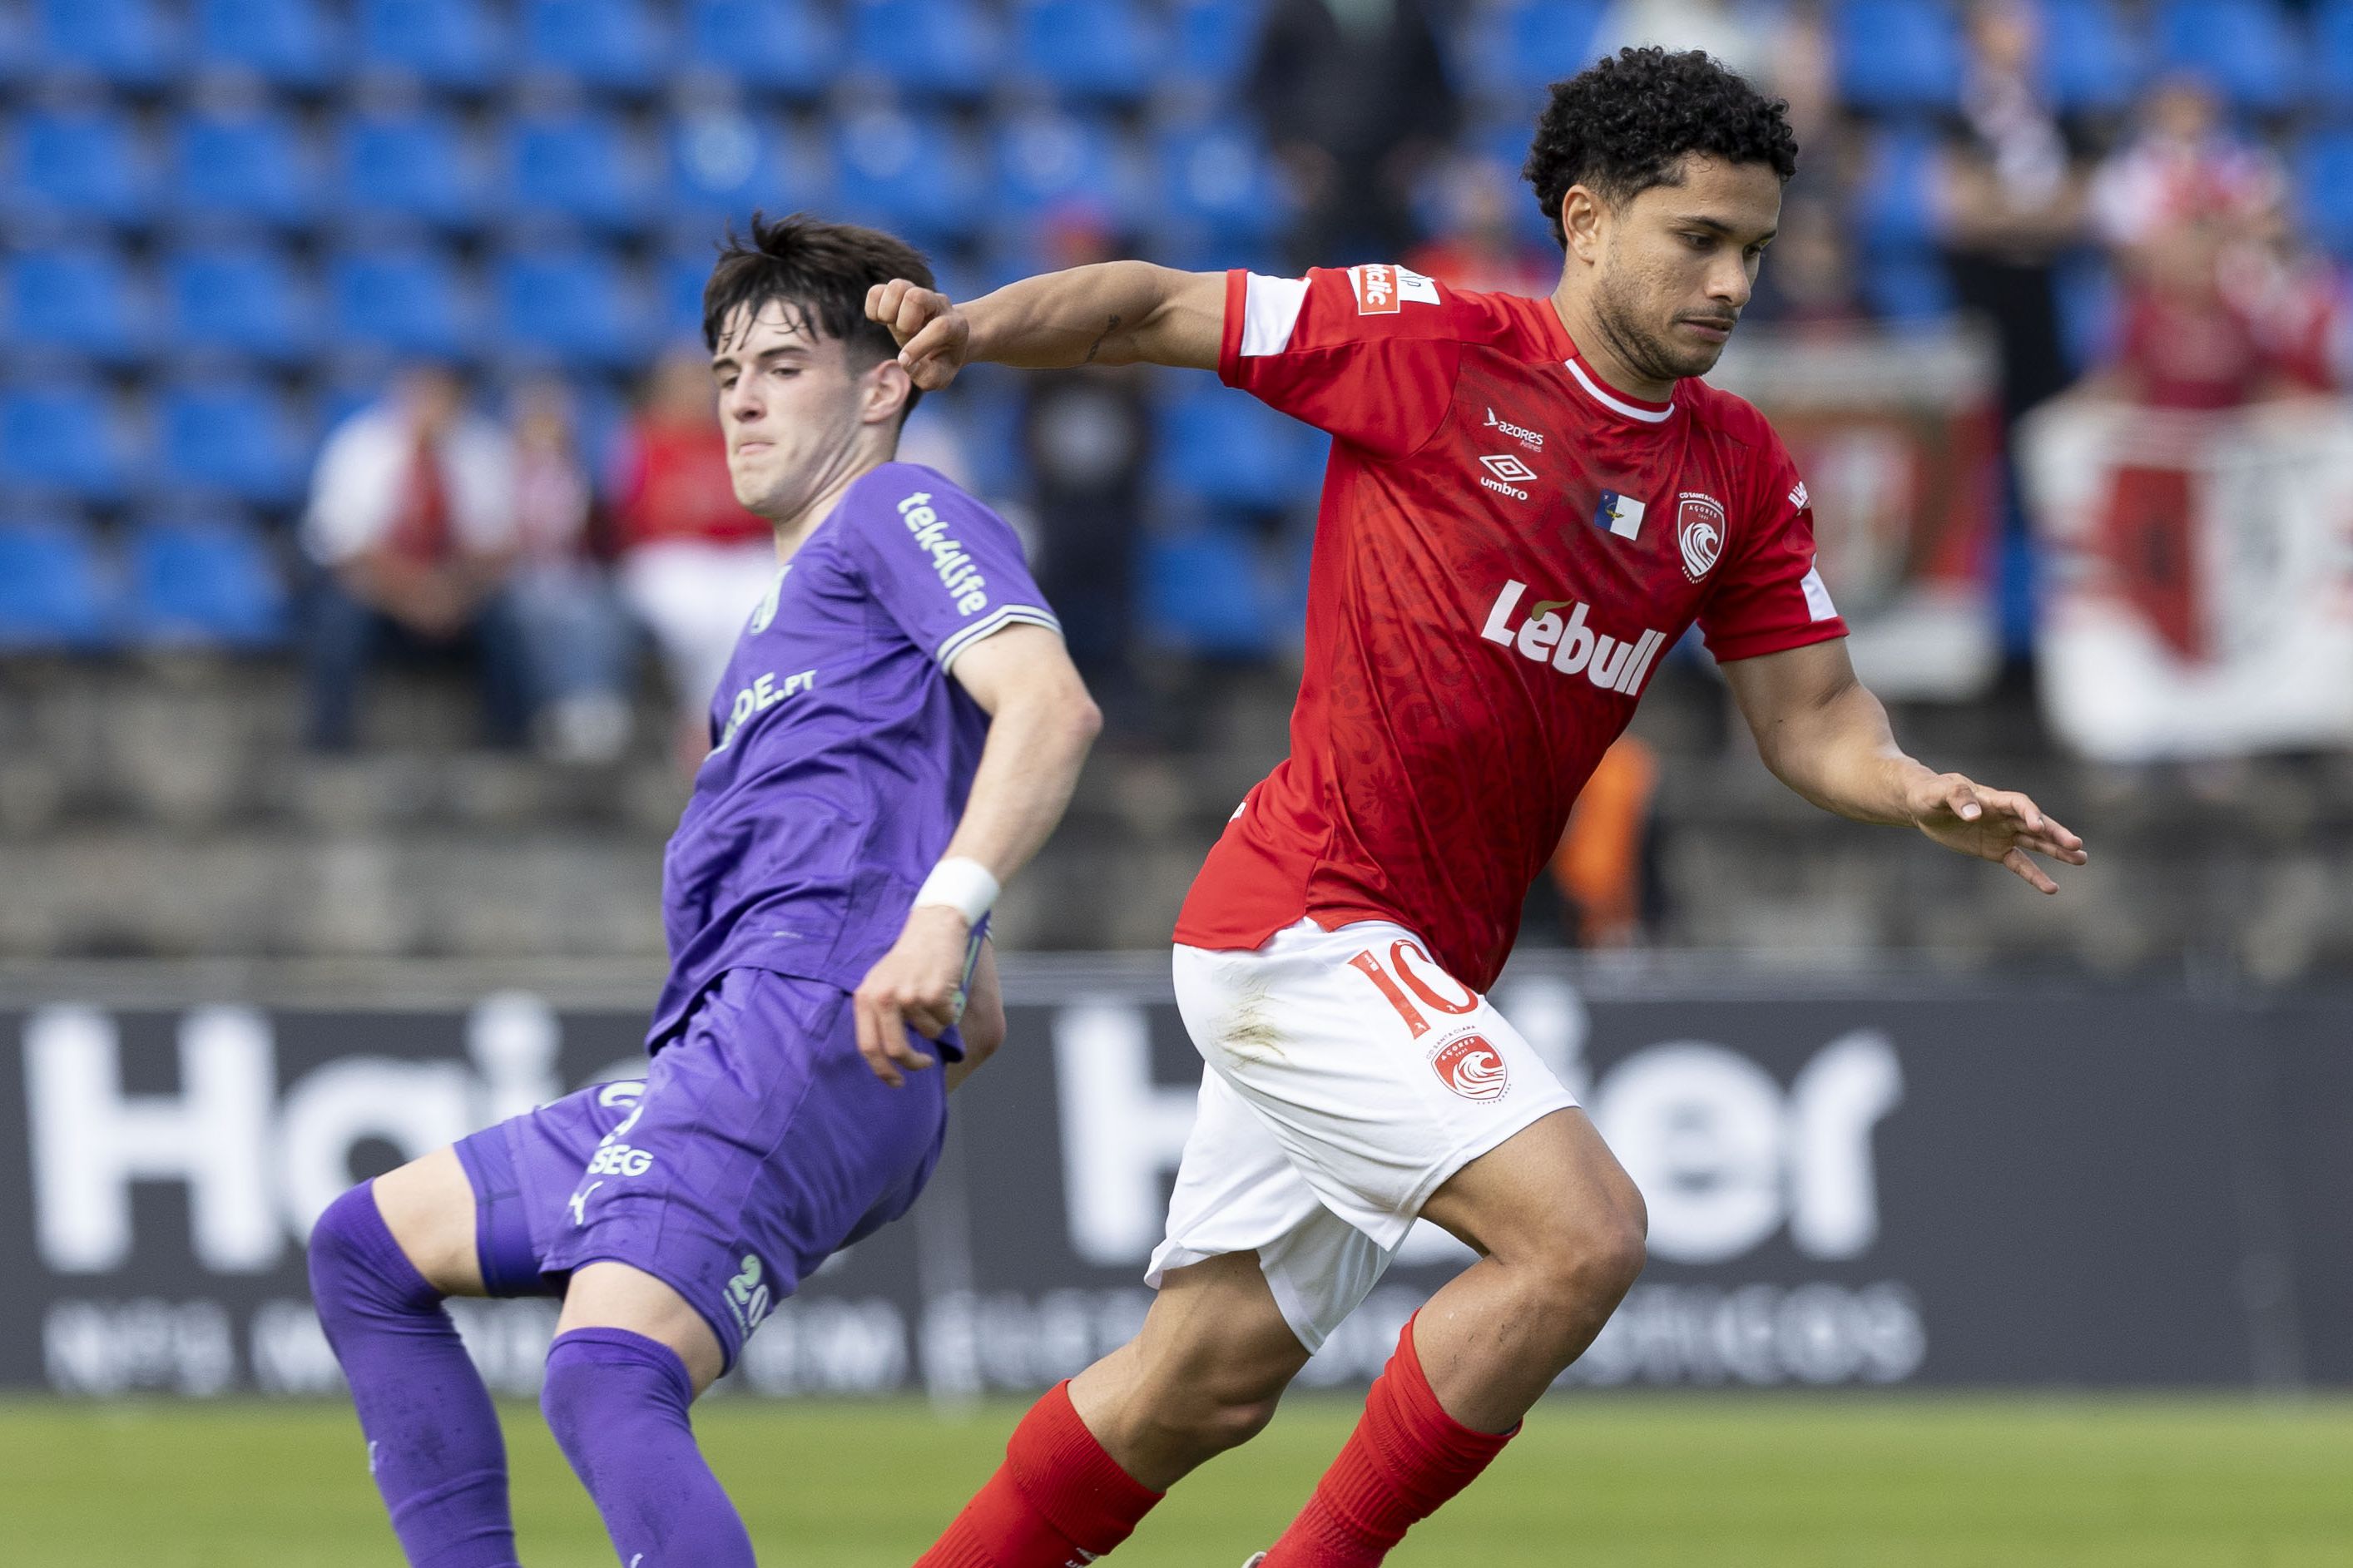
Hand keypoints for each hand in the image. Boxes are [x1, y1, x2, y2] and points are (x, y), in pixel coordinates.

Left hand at [852, 905, 970, 1086]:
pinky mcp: (933, 993)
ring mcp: (908, 996)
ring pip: (929, 1032)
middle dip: (913, 1063)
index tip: (896, 1082)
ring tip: (934, 996)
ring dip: (937, 1022)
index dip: (882, 1071)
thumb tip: (891, 1057)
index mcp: (865, 997)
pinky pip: (947, 1018)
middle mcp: (883, 998)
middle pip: (897, 1050)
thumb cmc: (910, 958)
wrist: (933, 926)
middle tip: (924, 1063)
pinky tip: (945, 987)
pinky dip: (950, 1009)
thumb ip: (879, 1015)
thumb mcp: (881, 983)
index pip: (868, 1047)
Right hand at [865, 279, 970, 390]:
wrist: (943, 341)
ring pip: (897, 286)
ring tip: (892, 325)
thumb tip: (904, 362)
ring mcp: (918, 295)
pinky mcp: (898, 294)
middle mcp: (938, 304)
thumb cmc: (941, 361)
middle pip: (916, 297)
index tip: (904, 361)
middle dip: (904, 321)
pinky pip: (876, 291)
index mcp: (955, 326)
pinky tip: (883, 322)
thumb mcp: (940, 376)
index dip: (919, 345)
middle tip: (905, 335)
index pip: (940, 327)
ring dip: (887, 310)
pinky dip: (873, 308)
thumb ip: (926, 376)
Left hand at [1908, 773, 2087, 893]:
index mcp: (1992, 799)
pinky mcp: (1997, 850)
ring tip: (2081, 859)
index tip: (2038, 826)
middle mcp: (2004, 816)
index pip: (2018, 803)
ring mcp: (2003, 833)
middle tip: (2076, 845)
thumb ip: (1957, 798)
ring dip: (2058, 851)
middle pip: (2036, 824)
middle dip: (2055, 834)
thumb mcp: (1937, 793)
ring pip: (2036, 843)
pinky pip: (2020, 864)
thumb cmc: (1930, 794)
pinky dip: (2035, 875)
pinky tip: (2052, 888)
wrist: (1922, 806)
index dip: (2030, 813)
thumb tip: (1974, 814)